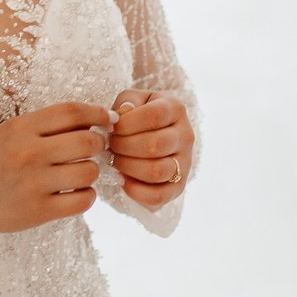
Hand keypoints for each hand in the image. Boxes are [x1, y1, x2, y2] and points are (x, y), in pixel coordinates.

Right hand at [0, 101, 114, 264]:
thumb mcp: (11, 131)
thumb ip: (47, 125)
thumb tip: (94, 121)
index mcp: (22, 128)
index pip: (73, 112)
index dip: (97, 113)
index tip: (107, 119)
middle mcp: (29, 154)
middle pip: (88, 141)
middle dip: (99, 143)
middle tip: (95, 148)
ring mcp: (34, 184)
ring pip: (89, 172)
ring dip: (91, 171)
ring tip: (79, 172)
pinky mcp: (38, 211)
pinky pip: (83, 201)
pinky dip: (87, 195)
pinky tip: (76, 192)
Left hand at [109, 90, 194, 207]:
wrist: (154, 138)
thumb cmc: (138, 116)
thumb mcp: (132, 100)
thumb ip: (126, 101)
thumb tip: (121, 115)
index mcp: (176, 109)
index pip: (154, 116)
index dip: (127, 124)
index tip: (111, 128)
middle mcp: (185, 136)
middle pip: (155, 145)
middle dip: (123, 147)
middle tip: (110, 146)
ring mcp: (184, 163)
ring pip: (158, 171)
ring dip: (128, 168)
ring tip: (115, 161)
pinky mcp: (177, 187)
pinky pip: (158, 196)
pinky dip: (135, 191)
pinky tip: (122, 180)